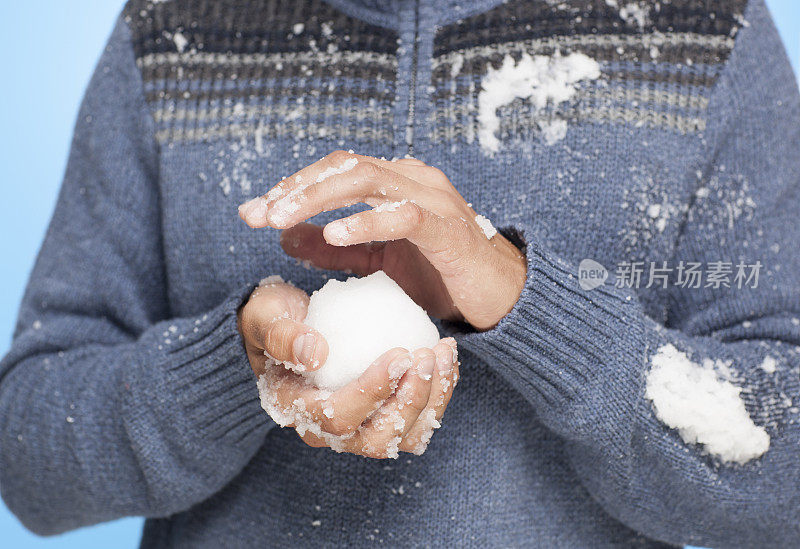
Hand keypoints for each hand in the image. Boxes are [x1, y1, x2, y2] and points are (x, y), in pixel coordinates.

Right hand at [237, 279, 458, 457]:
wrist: (292, 326)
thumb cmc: (275, 320)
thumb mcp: (266, 317)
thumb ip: (282, 334)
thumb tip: (314, 355)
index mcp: (296, 409)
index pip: (336, 417)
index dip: (372, 391)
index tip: (399, 354)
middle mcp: (327, 431)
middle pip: (375, 439)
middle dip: (410, 401)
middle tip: (426, 356)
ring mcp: (358, 427)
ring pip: (404, 436)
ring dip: (431, 398)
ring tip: (443, 354)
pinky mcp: (384, 416)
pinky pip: (418, 420)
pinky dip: (438, 393)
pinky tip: (447, 360)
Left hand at [239, 151, 526, 329]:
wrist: (500, 297)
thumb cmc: (441, 275)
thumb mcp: (378, 261)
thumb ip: (337, 248)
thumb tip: (285, 237)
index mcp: (395, 183)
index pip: (336, 170)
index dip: (293, 186)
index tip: (253, 211)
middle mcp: (412, 179)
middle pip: (345, 167)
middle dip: (296, 189)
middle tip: (258, 213)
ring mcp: (432, 199)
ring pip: (368, 180)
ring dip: (319, 198)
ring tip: (281, 219)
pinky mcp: (448, 228)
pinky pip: (403, 215)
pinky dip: (367, 221)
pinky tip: (334, 234)